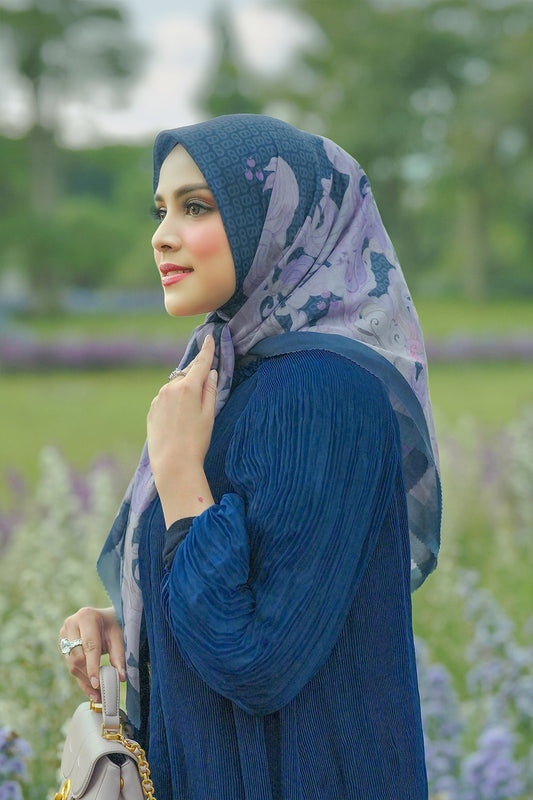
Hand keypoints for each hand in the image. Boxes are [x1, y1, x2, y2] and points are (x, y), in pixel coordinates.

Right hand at [59, 606, 124, 701]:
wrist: (102, 618)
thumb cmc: (111, 626)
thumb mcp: (118, 637)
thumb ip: (119, 656)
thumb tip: (120, 677)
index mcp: (86, 617)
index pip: (89, 646)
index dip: (93, 667)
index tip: (97, 684)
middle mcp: (71, 624)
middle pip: (77, 657)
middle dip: (88, 676)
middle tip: (101, 691)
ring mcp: (63, 634)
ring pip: (72, 664)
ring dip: (84, 680)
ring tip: (98, 693)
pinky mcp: (61, 644)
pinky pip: (70, 665)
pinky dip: (81, 678)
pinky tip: (91, 688)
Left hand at [147, 335, 217, 493]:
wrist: (173, 463)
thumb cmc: (196, 440)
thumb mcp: (209, 414)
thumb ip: (211, 390)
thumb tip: (211, 373)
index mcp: (188, 387)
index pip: (201, 362)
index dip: (207, 350)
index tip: (209, 338)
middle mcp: (171, 387)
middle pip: (187, 373)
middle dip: (196, 372)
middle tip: (205, 376)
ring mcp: (159, 397)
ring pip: (175, 386)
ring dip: (184, 390)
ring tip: (191, 412)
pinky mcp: (152, 409)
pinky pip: (166, 398)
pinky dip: (174, 401)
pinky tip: (179, 419)